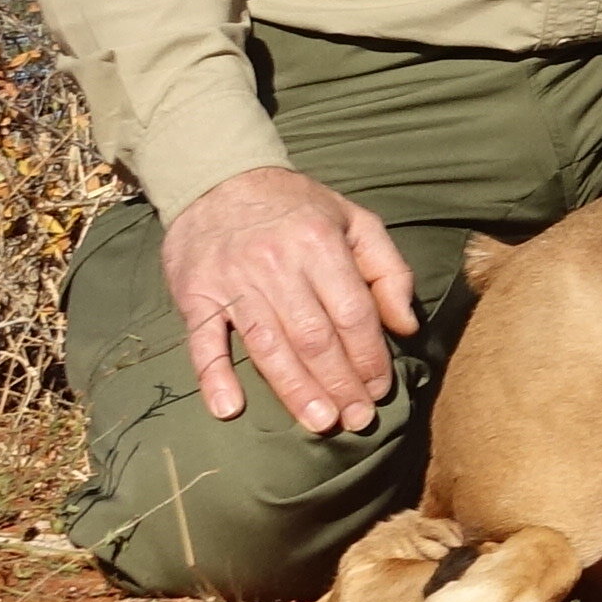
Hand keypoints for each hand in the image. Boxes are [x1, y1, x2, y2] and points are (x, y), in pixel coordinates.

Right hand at [157, 165, 419, 433]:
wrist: (219, 179)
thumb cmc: (296, 207)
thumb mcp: (354, 220)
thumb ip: (388, 270)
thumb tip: (406, 325)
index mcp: (320, 244)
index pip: (352, 313)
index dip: (369, 357)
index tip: (380, 389)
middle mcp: (276, 264)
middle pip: (313, 337)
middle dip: (340, 383)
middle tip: (356, 419)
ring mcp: (232, 282)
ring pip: (268, 346)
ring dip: (295, 390)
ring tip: (319, 423)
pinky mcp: (195, 295)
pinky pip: (203, 342)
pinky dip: (213, 377)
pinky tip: (228, 409)